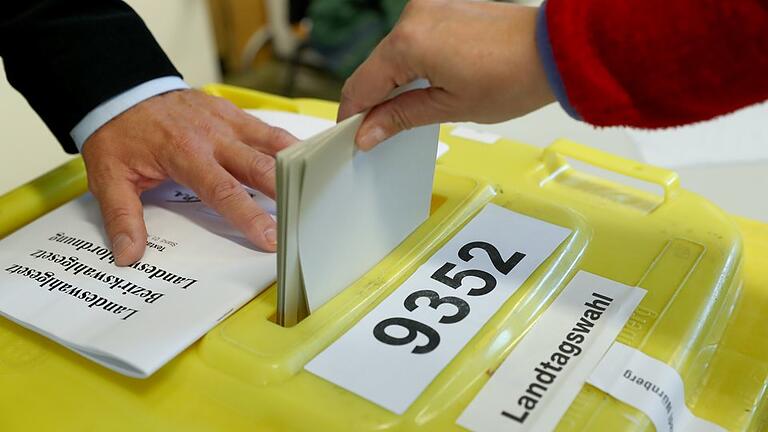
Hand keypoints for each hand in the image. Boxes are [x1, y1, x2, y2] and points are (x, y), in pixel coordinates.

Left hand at [81, 89, 296, 265]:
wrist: (122, 88)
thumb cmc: (120, 134)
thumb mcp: (109, 177)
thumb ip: (122, 217)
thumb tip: (129, 255)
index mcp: (185, 155)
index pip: (224, 191)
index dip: (250, 217)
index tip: (270, 238)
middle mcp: (213, 137)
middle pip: (261, 166)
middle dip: (287, 192)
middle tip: (309, 215)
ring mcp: (228, 121)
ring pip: (273, 143)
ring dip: (297, 166)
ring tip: (321, 187)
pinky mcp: (234, 112)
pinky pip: (269, 129)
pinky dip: (290, 145)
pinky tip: (308, 160)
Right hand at [338, 0, 554, 149]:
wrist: (555, 52)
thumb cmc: (513, 78)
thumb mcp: (449, 108)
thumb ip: (400, 117)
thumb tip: (368, 132)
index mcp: (408, 42)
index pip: (361, 84)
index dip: (353, 115)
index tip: (352, 136)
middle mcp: (412, 17)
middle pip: (374, 67)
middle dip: (373, 100)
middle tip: (378, 132)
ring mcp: (428, 7)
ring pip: (393, 53)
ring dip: (393, 81)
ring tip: (409, 111)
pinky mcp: (443, 6)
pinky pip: (413, 39)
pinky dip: (412, 63)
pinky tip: (426, 85)